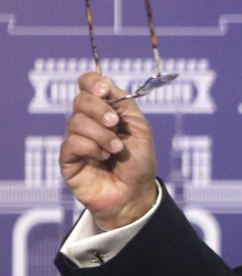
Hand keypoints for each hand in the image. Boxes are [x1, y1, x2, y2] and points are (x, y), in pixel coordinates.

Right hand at [59, 72, 158, 230]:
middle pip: (80, 100)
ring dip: (101, 134)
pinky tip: (103, 158)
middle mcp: (88, 121)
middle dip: (100, 110)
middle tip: (115, 124)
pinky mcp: (68, 158)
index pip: (88, 84)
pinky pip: (72, 142)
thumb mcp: (139, 127)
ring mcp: (76, 139)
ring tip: (116, 149)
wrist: (135, 193)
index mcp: (106, 110)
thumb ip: (123, 104)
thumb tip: (105, 84)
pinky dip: (91, 147)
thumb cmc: (139, 161)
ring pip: (76, 122)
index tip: (104, 91)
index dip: (92, 82)